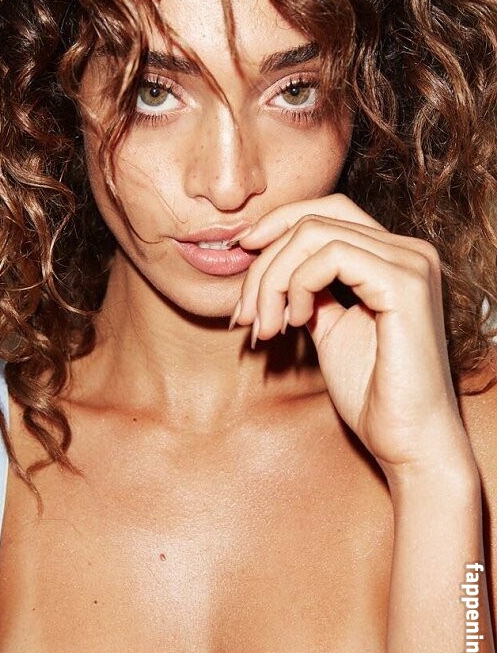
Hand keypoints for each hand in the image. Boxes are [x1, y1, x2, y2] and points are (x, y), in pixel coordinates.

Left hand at [230, 193, 472, 475]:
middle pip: (315, 217)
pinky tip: (294, 323)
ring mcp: (411, 263)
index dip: (276, 226)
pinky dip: (298, 285)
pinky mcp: (405, 284)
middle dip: (265, 260)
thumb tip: (270, 264)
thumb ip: (309, 289)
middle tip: (244, 313)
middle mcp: (408, 250)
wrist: (406, 441)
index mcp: (393, 257)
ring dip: (273, 280)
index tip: (241, 259)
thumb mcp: (328, 327)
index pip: (327, 211)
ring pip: (315, 233)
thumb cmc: (371, 393)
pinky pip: (331, 257)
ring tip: (265, 327)